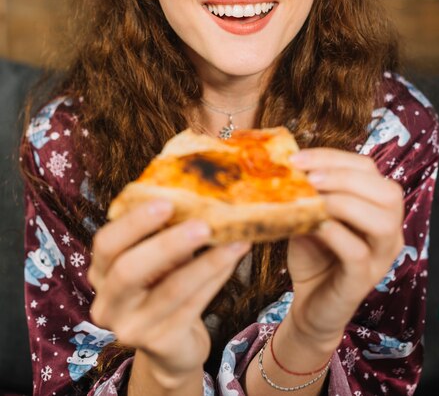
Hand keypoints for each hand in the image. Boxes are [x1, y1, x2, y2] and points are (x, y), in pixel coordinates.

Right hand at [87, 201, 249, 386]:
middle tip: (202, 225)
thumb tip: (199, 193)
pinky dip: (216, 278)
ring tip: (234, 240)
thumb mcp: (155, 260)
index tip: (166, 202)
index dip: (133, 223)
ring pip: (169, 291)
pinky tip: (233, 258)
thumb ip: (163, 233)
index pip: (106, 244)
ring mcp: (131, 328)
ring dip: (206, 262)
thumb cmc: (164, 287)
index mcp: (102, 273)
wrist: (172, 347)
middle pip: (127, 271)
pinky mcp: (160, 344)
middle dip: (166, 244)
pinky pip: (192, 306)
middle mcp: (108, 304)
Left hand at [286, 148, 403, 350]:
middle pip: (387, 191)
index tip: (297, 158)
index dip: (333, 158)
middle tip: (308, 178)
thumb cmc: (313, 253)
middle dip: (344, 176)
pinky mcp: (363, 280)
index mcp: (377, 206)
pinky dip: (335, 233)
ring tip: (311, 197)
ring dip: (344, 202)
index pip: (368, 169)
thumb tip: (285, 165)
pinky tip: (313, 224)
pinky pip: (358, 252)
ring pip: (382, 221)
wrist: (309, 303)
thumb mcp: (309, 214)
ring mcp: (380, 257)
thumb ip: (306, 192)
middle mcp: (389, 229)